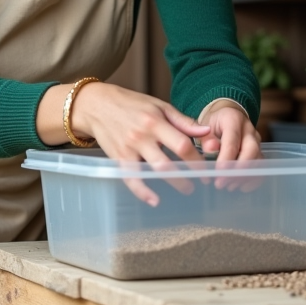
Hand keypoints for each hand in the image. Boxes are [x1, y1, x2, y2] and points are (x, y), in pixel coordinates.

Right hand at [67, 83, 210, 205]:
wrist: (98, 105)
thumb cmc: (132, 104)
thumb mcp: (159, 106)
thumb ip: (183, 121)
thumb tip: (207, 131)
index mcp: (155, 121)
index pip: (182, 144)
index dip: (197, 159)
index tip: (206, 167)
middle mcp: (142, 136)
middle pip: (168, 162)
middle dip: (187, 176)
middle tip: (200, 182)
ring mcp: (128, 149)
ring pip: (152, 171)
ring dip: (173, 183)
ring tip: (186, 189)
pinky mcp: (118, 159)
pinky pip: (131, 179)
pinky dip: (142, 192)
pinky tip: (155, 200)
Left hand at [199, 105, 261, 189]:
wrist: (225, 117)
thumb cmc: (213, 124)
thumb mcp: (204, 127)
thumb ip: (206, 138)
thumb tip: (210, 150)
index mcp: (233, 119)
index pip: (233, 140)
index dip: (226, 158)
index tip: (218, 172)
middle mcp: (249, 129)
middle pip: (251, 150)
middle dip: (237, 170)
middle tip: (221, 183)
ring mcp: (257, 140)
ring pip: (258, 160)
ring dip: (244, 176)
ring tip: (228, 186)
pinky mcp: (260, 151)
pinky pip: (262, 166)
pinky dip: (254, 179)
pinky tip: (241, 187)